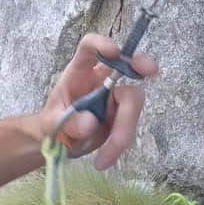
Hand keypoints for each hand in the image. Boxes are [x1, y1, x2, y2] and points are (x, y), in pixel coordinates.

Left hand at [40, 33, 158, 169]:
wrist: (58, 146)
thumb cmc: (52, 124)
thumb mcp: (51, 124)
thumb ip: (68, 122)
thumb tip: (90, 122)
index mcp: (79, 72)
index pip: (90, 48)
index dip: (103, 44)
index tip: (115, 52)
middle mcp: (100, 80)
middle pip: (126, 67)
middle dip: (140, 66)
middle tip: (152, 69)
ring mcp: (114, 97)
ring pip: (132, 103)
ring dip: (123, 131)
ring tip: (104, 158)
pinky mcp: (122, 116)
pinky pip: (130, 126)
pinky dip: (120, 145)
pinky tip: (105, 159)